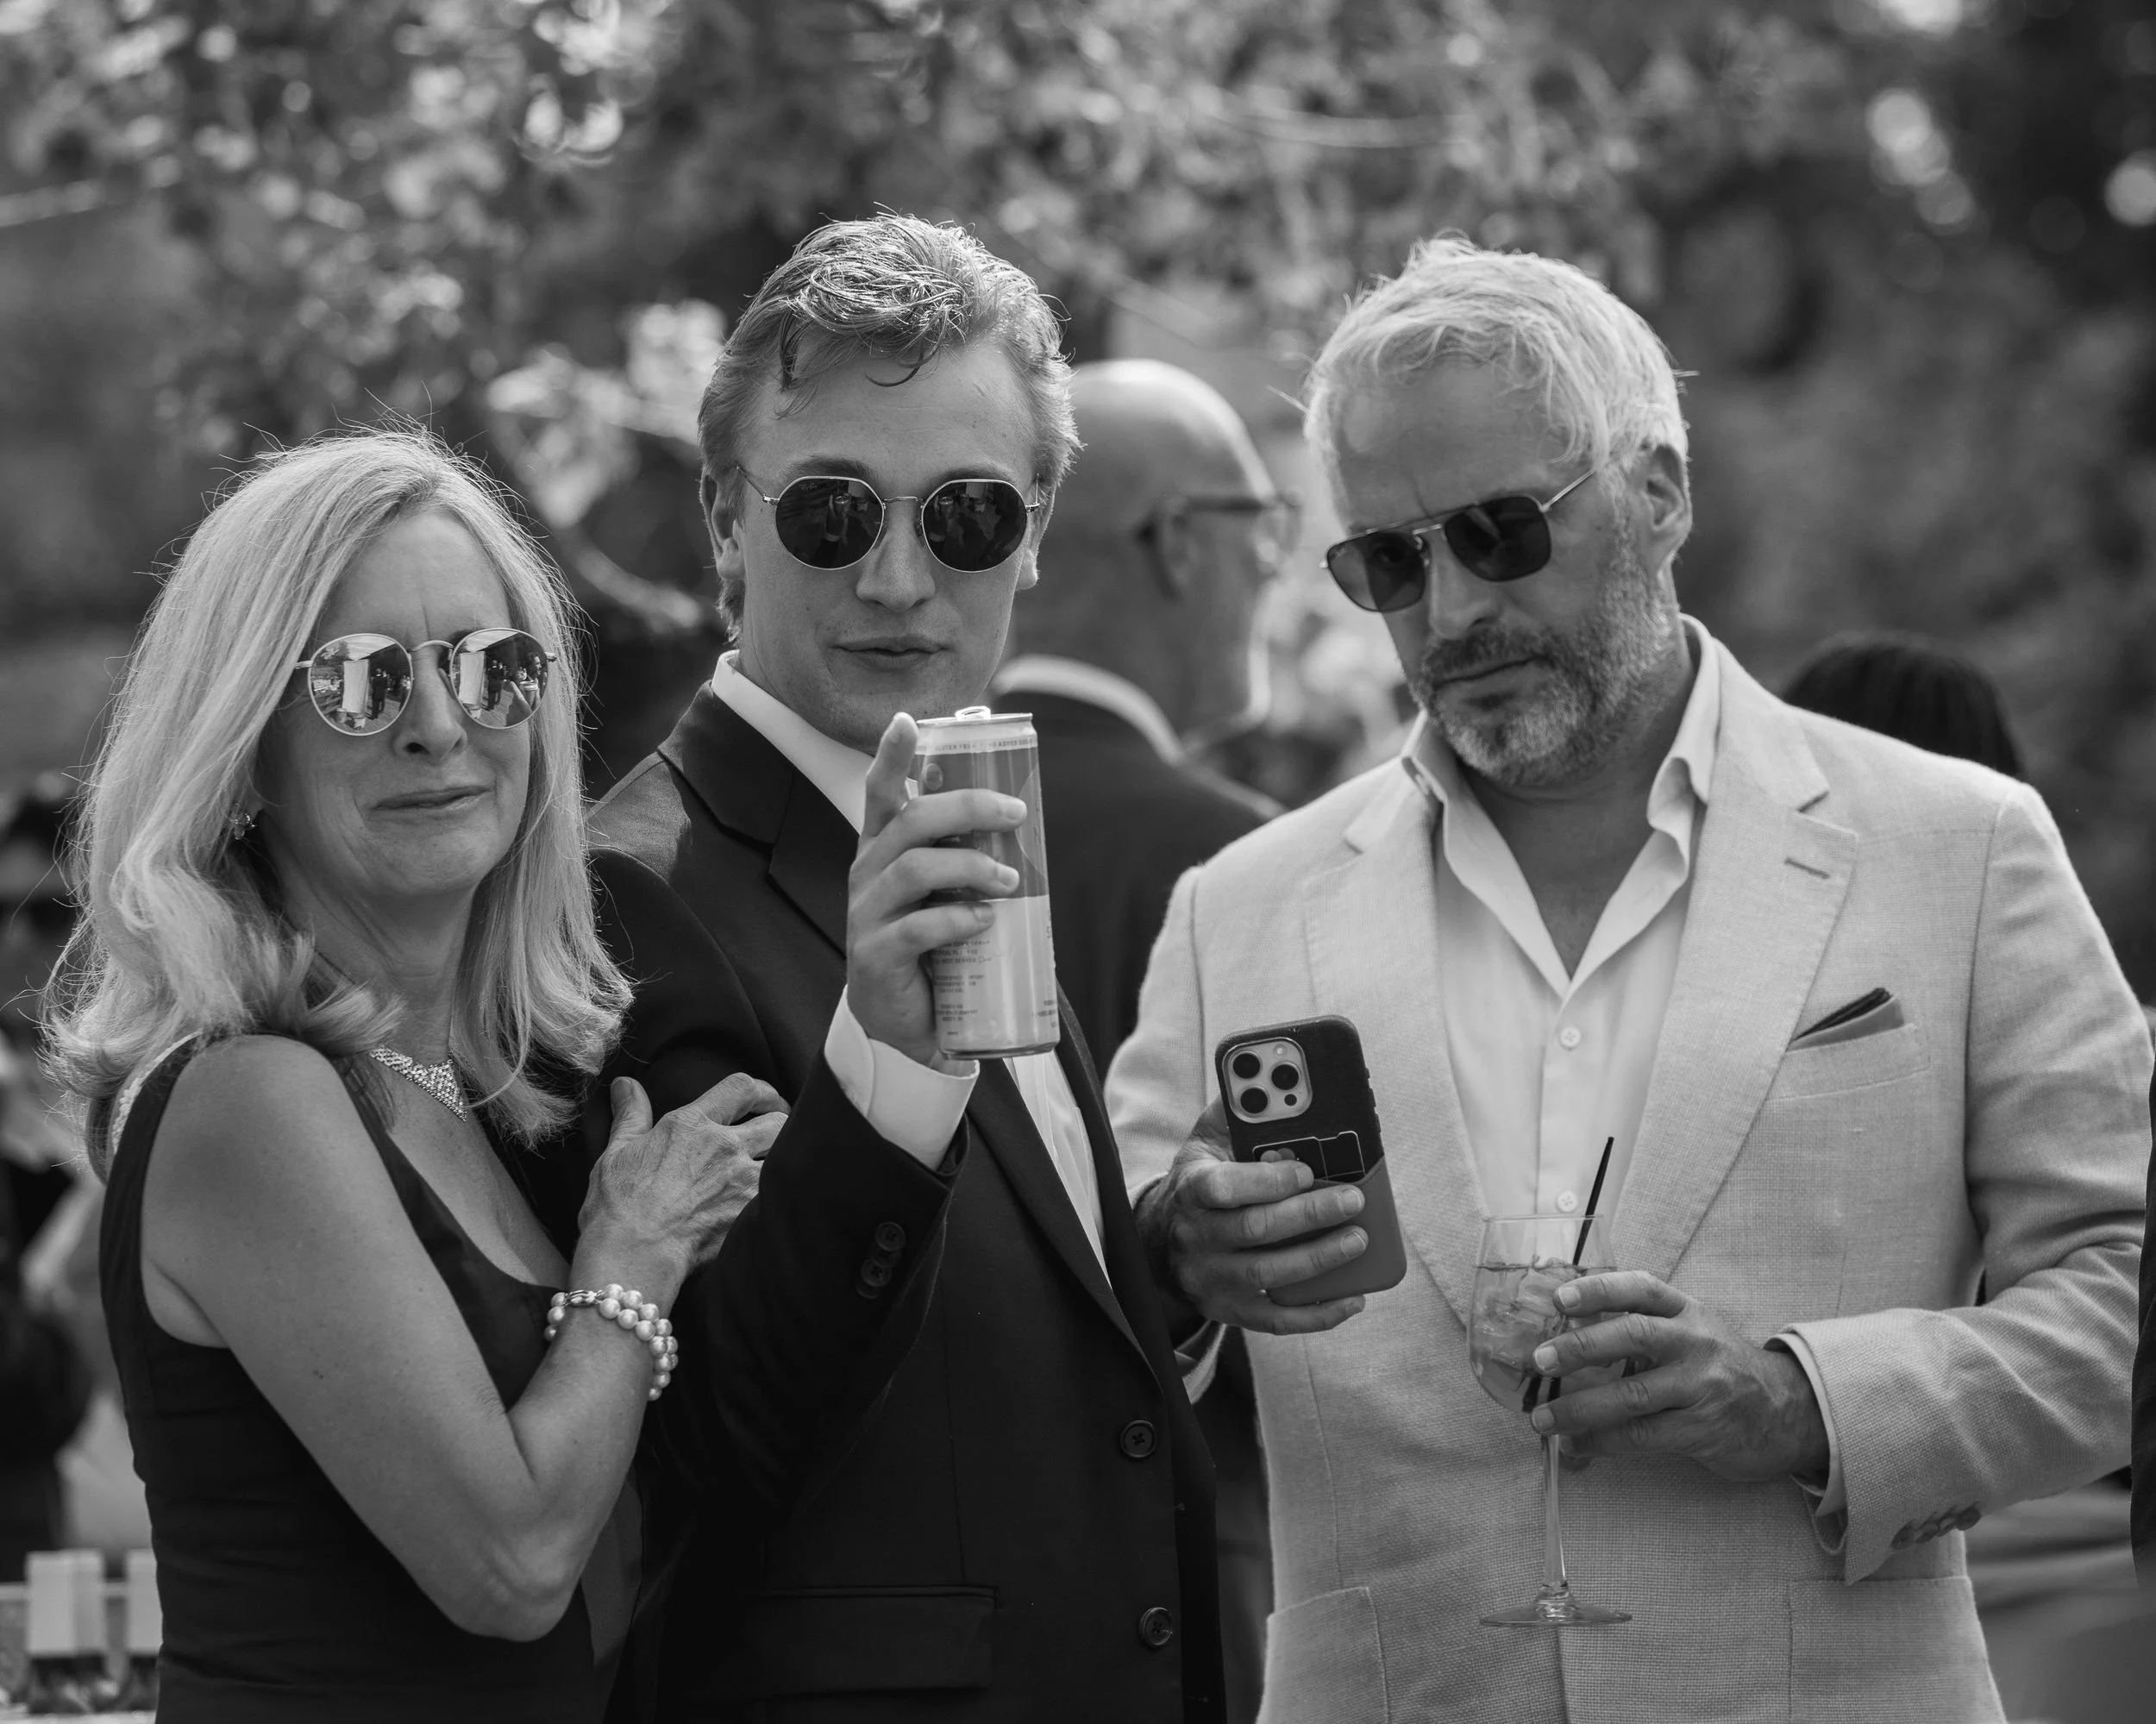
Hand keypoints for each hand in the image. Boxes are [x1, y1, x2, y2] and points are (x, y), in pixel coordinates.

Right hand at [577, 1072, 789, 1303]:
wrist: (634, 1252)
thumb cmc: (618, 1205)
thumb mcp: (616, 1152)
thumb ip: (630, 1114)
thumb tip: (624, 1083)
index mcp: (692, 1124)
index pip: (741, 1087)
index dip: (760, 1089)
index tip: (764, 1099)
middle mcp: (724, 1145)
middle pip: (776, 1120)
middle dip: (781, 1124)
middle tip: (776, 1134)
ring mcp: (742, 1179)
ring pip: (787, 1154)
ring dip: (784, 1158)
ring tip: (780, 1166)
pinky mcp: (752, 1211)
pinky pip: (781, 1192)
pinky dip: (781, 1194)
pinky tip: (776, 1201)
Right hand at [847, 712, 1027, 1065]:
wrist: (903, 1019)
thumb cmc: (931, 943)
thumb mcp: (944, 891)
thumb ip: (965, 855)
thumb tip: (1023, 815)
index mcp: (883, 849)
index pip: (880, 793)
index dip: (890, 755)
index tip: (907, 720)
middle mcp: (868, 873)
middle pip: (910, 821)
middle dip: (966, 807)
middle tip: (1015, 812)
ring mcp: (867, 914)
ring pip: (914, 869)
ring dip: (970, 867)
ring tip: (1010, 880)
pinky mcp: (876, 956)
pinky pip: (916, 928)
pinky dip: (955, 919)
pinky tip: (982, 920)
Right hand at [1134, 1100, 1370, 1335]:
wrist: (1158, 1242)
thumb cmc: (1198, 1181)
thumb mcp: (1205, 1142)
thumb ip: (1238, 1113)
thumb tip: (1276, 1082)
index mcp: (1191, 1188)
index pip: (1221, 1186)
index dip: (1266, 1180)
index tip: (1305, 1170)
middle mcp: (1196, 1236)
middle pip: (1254, 1230)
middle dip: (1310, 1215)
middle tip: (1354, 1200)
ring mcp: (1211, 1277)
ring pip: (1267, 1275)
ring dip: (1319, 1259)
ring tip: (1359, 1240)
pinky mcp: (1228, 1309)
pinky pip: (1275, 1320)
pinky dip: (1318, 1314)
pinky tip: (1354, 1298)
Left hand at [1527, 1271, 1829, 1483]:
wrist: (1788, 1412)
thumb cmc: (1721, 1368)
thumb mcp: (1693, 1331)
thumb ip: (1644, 1325)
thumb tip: (1567, 1333)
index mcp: (1688, 1311)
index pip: (1641, 1288)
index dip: (1599, 1289)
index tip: (1559, 1298)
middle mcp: (1696, 1342)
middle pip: (1635, 1335)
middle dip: (1581, 1347)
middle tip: (1540, 1360)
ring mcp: (1702, 1386)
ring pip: (1632, 1394)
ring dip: (1580, 1408)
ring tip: (1543, 1419)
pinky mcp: (1703, 1429)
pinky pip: (1643, 1435)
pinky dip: (1604, 1441)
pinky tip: (1578, 1445)